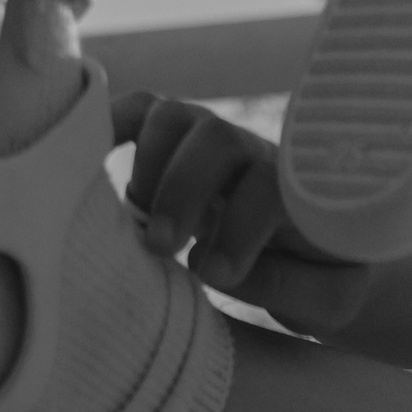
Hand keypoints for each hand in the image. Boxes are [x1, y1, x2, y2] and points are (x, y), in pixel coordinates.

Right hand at [111, 89, 373, 337]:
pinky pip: (139, 110)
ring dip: (149, 163)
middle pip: (217, 141)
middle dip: (184, 190)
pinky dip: (108, 123)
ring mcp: (213, 139)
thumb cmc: (320, 277)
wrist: (316, 249)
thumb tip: (214, 267)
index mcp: (302, 192)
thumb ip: (287, 287)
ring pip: (175, 117)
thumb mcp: (327, 300)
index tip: (214, 275)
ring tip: (136, 220)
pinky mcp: (177, 139)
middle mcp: (255, 153)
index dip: (239, 227)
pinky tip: (84, 156)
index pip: (270, 189)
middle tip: (161, 245)